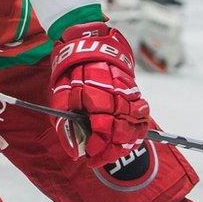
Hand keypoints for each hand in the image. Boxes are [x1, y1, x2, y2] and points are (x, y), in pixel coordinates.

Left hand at [48, 22, 149, 167]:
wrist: (89, 43)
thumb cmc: (71, 71)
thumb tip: (75, 152)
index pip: (103, 130)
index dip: (98, 148)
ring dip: (124, 144)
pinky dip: (136, 132)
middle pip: (121, 133)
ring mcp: (128, 94)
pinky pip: (142, 117)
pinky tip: (125, 139)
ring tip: (110, 151)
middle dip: (110, 151)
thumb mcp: (60, 96)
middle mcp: (116, 96)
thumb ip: (66, 125)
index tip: (89, 157)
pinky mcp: (135, 92)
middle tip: (97, 158)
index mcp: (95, 95)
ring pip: (135, 128)